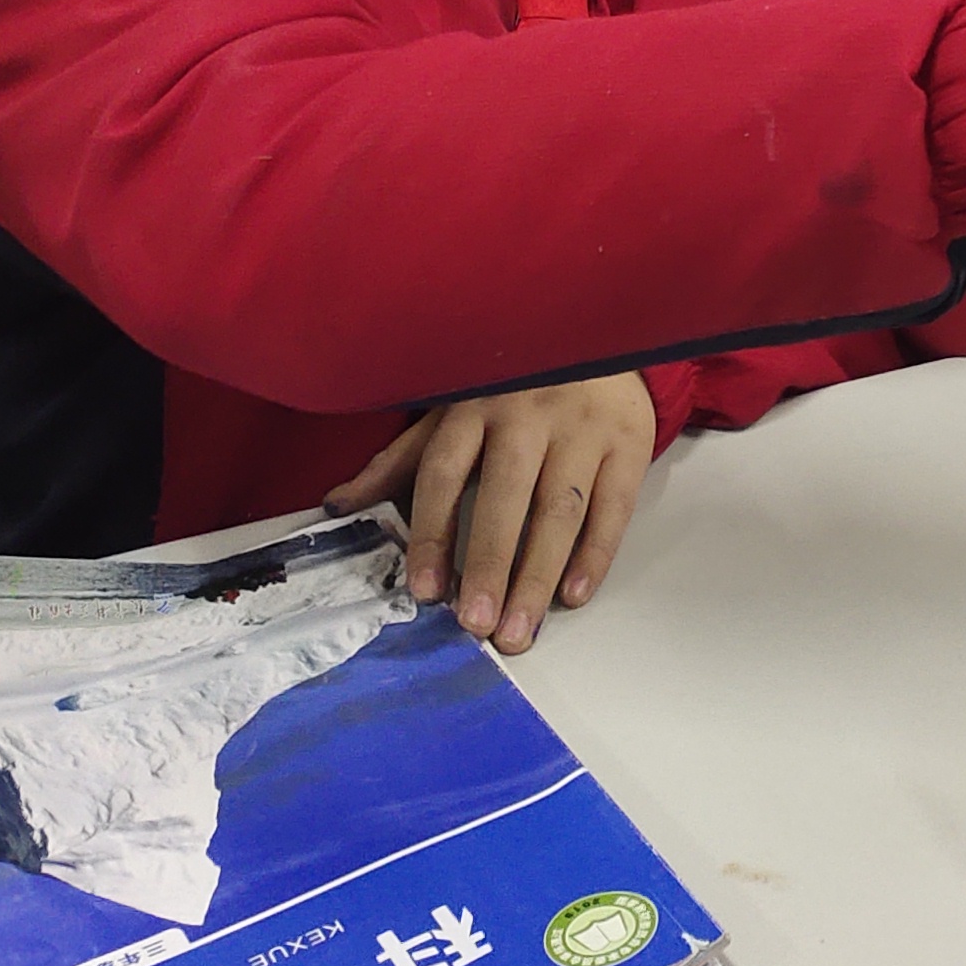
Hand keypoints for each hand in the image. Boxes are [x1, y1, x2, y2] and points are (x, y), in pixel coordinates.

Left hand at [330, 374, 656, 649]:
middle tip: (478, 625)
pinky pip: (613, 505)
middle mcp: (528, 412)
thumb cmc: (511, 386)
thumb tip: (337, 505)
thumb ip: (399, 461)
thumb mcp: (450, 409)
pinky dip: (596, 554)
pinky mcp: (629, 439)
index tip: (426, 591)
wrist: (596, 334)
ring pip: (560, 509)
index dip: (432, 533)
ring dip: (539, 574)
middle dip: (491, 564)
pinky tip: (573, 595)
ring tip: (519, 630)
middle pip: (507, 497)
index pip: (444, 473)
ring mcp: (582, 426)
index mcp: (473, 404)